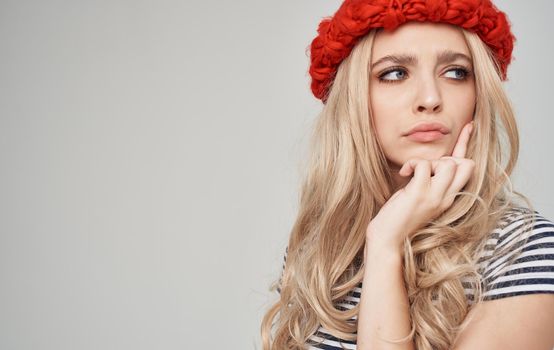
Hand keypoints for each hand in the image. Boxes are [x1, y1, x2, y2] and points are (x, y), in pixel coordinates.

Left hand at [366, 121, 474, 252]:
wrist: (388, 241)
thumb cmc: (398, 219)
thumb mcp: (418, 197)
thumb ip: (427, 181)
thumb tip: (425, 165)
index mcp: (449, 199)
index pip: (467, 169)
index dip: (467, 144)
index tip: (469, 125)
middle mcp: (447, 198)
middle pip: (467, 164)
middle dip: (447, 157)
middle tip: (424, 168)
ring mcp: (434, 196)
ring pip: (447, 162)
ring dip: (428, 160)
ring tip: (413, 173)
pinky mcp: (419, 193)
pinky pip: (423, 164)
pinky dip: (413, 163)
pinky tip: (404, 173)